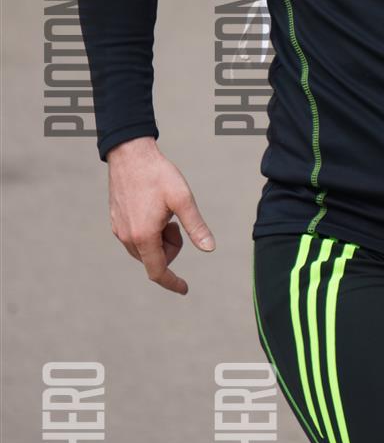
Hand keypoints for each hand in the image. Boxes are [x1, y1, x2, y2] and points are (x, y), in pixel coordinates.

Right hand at [106, 137, 214, 294]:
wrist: (130, 153)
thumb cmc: (157, 174)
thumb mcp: (183, 199)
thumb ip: (196, 226)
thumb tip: (209, 248)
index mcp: (144, 236)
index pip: (157, 271)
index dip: (172, 282)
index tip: (185, 289)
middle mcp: (127, 237)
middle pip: (155, 258)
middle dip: (171, 246)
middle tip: (175, 220)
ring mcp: (118, 230)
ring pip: (145, 248)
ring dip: (160, 238)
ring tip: (163, 211)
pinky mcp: (115, 221)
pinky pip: (135, 237)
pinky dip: (149, 231)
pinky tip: (153, 208)